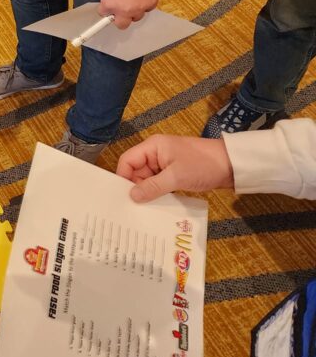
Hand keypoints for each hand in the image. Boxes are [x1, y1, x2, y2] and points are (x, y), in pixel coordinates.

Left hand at [98, 0, 160, 29]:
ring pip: (136, 17)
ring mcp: (139, 8)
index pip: (104, 14)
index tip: (108, 8)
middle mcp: (124, 10)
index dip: (107, 10)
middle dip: (120, 19)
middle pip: (121, 25)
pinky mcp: (151, 4)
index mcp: (110, 5)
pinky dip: (145, 4)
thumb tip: (109, 0)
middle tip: (120, 12)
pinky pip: (147, 9)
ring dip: (134, 11)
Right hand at [116, 134, 233, 201]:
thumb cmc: (203, 165)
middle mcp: (155, 153)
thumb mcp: (176, 177)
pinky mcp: (174, 172)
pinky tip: (158, 205)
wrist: (233, 166)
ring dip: (148, 192)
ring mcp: (165, 163)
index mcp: (152, 147)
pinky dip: (158, 192)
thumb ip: (152, 187)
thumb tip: (132, 197)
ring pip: (147, 179)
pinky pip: (159, 183)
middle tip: (135, 207)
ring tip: (146, 209)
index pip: (127, 160)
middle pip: (136, 171)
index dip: (123, 177)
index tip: (123, 196)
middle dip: (136, 187)